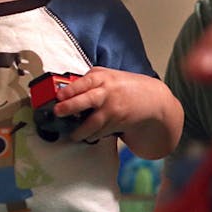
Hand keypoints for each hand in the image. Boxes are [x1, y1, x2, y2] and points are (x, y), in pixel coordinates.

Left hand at [51, 67, 181, 159]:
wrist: (153, 100)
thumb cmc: (128, 86)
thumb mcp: (110, 76)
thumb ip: (91, 79)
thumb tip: (68, 87)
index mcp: (103, 78)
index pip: (83, 83)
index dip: (69, 90)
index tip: (58, 96)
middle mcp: (107, 93)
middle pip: (84, 101)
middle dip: (68, 107)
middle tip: (58, 112)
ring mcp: (112, 109)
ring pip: (91, 124)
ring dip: (79, 132)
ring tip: (73, 135)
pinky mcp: (117, 123)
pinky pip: (99, 132)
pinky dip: (92, 135)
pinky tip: (89, 135)